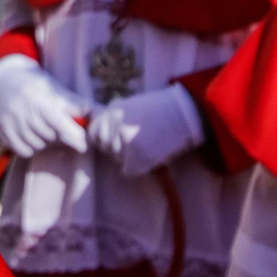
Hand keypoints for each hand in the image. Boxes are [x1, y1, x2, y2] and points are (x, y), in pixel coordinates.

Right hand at [0, 54, 89, 157]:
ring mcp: (9, 122)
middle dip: (60, 137)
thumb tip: (95, 112)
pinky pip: (23, 150)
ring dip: (46, 143)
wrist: (5, 83)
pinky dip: (32, 148)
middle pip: (49, 137)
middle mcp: (21, 111)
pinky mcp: (2, 131)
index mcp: (37, 99)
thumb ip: (73, 103)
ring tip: (47, 131)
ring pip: (36, 145)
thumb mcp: (54, 90)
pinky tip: (34, 137)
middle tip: (64, 132)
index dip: (73, 136)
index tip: (83, 146)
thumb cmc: (37, 87)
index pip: (58, 123)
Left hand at [88, 85, 205, 178]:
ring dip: (128, 157)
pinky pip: (128, 170)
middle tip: (136, 143)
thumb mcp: (130, 106)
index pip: (93, 132)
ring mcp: (124, 143)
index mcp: (112, 111)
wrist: (183, 116)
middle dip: (116, 148)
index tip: (113, 138)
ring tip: (146, 146)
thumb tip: (97, 128)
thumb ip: (112, 117)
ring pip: (117, 159)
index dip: (102, 138)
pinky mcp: (135, 158)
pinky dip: (137, 167)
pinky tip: (150, 155)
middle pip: (105, 147)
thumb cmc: (159, 110)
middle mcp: (114, 126)